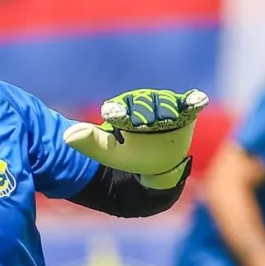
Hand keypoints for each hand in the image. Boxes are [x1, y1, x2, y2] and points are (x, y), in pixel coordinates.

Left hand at [63, 88, 208, 188]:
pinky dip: (194, 101)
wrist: (157, 166)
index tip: (113, 114)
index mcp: (125, 112)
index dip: (120, 111)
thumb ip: (91, 142)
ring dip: (166, 110)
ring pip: (166, 104)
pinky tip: (198, 99)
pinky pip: (191, 104)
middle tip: (146, 126)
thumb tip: (66, 136)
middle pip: (145, 104)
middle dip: (145, 114)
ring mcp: (166, 108)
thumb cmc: (130, 156)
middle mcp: (145, 105)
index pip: (122, 108)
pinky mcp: (185, 113)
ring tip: (165, 121)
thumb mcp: (109, 152)